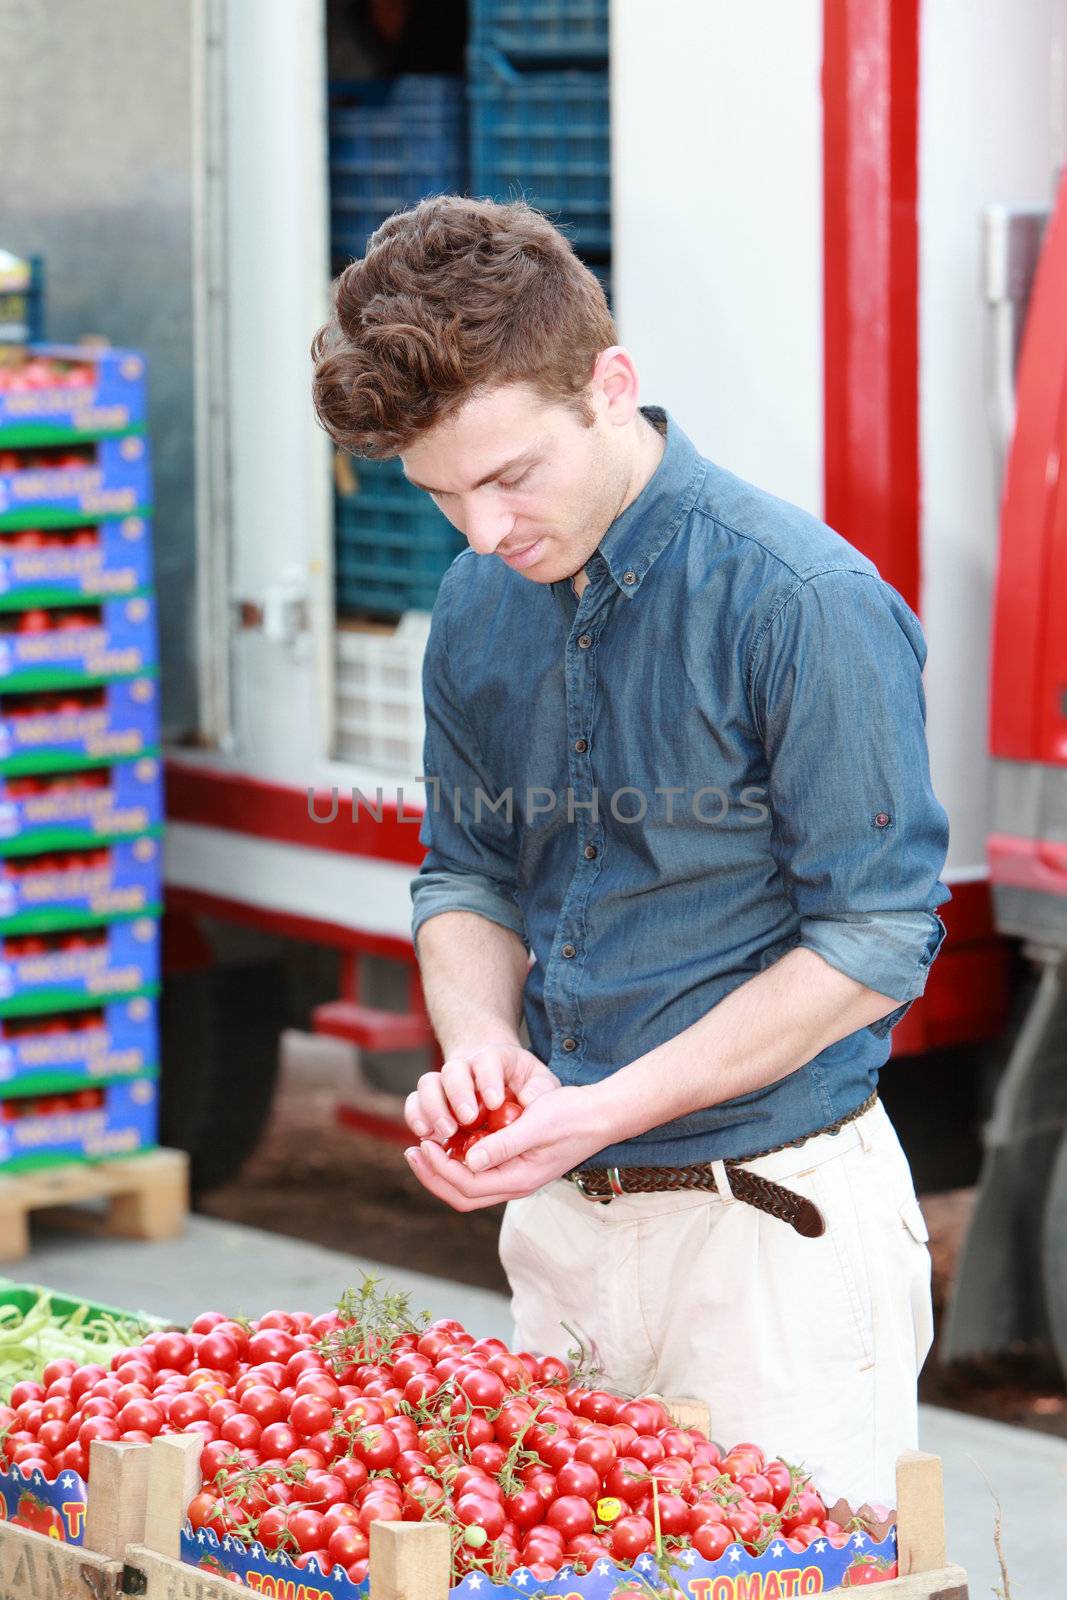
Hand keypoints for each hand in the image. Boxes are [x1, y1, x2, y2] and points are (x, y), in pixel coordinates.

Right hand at [404, 1042, 558, 1143]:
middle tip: (468, 1119)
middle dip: (459, 1094)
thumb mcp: (540, 1083)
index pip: (488, 1061)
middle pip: (453, 1071)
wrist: (499, 1078)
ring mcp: (443, 1082)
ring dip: (434, 1108)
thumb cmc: (524, 1083)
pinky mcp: (430, 1101)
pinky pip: (414, 1103)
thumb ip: (539, 1090)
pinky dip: (416, 1117)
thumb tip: (530, 1103)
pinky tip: (425, 1135)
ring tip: (446, 1132)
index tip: (495, 1102)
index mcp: (494, 1058)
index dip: (488, 1080)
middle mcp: (464, 1066)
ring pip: (428, 1084)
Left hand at [404, 1083, 604, 1210]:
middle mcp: (514, 1185)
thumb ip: (504, 1144)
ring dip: (442, 1171)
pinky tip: (450, 1143)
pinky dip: (457, 1163)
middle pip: (462, 1195)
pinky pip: (479, 1174)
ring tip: (423, 1149)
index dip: (439, 1167)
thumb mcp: (537, 1124)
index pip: (466, 1184)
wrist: (600, 1115)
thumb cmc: (571, 1115)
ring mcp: (515, 1177)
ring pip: (469, 1188)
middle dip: (433, 1175)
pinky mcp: (516, 1166)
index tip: (423, 1143)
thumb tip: (469, 1160)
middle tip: (412, 1151)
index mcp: (519, 1179)